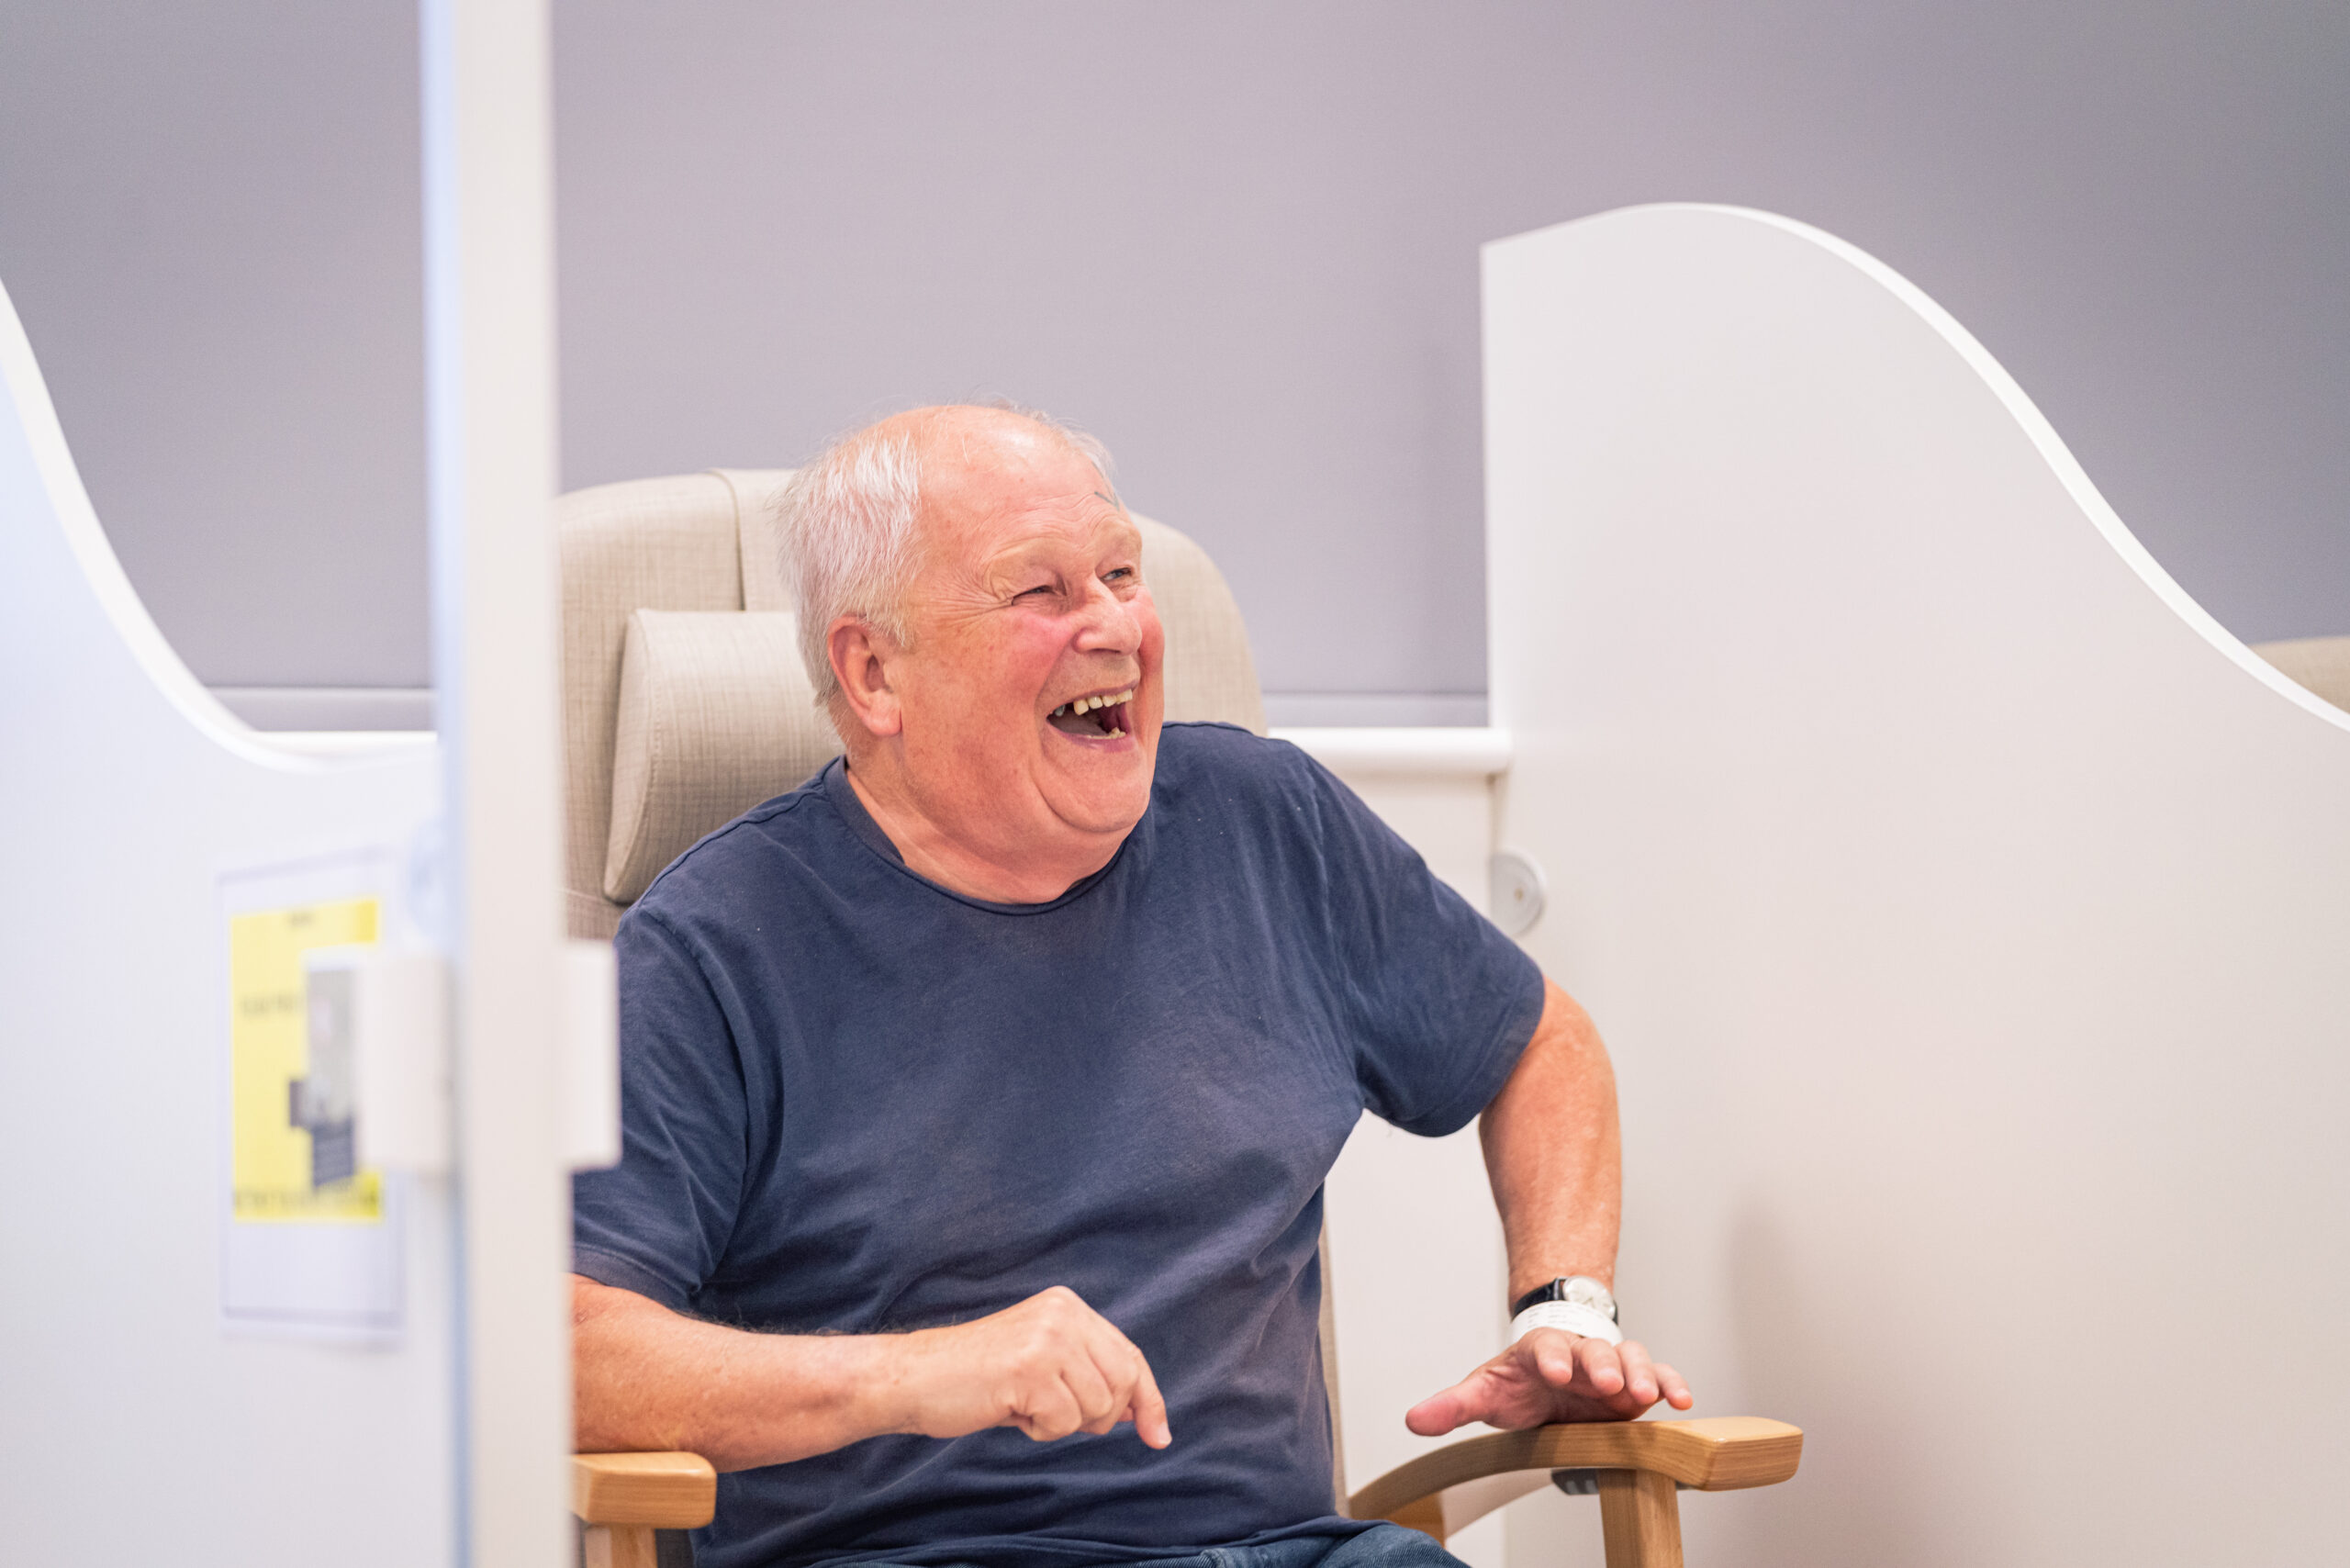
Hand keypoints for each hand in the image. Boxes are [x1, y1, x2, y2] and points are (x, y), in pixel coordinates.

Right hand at [884, 1285, 1172, 1448]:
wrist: (914, 1378)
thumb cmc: (978, 1379)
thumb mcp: (1043, 1364)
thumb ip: (1089, 1374)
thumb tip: (1141, 1413)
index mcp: (1068, 1306)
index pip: (1129, 1356)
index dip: (1149, 1399)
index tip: (1159, 1436)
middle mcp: (1064, 1313)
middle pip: (1123, 1383)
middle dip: (1100, 1417)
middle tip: (1051, 1415)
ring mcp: (1048, 1337)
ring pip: (1097, 1408)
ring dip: (1062, 1424)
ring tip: (1022, 1405)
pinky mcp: (1031, 1367)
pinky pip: (1064, 1423)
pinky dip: (1039, 1431)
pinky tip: (1009, 1410)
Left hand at [1404, 1329, 1691, 1434]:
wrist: (1551, 1372)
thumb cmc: (1519, 1383)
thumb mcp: (1484, 1394)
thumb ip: (1453, 1406)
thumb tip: (1413, 1421)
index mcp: (1539, 1353)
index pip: (1544, 1348)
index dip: (1551, 1357)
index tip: (1555, 1371)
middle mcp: (1578, 1353)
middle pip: (1592, 1349)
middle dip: (1601, 1363)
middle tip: (1608, 1382)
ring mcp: (1609, 1365)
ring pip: (1630, 1357)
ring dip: (1639, 1372)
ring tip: (1647, 1395)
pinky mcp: (1634, 1383)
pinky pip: (1657, 1376)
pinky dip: (1671, 1382)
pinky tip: (1682, 1400)